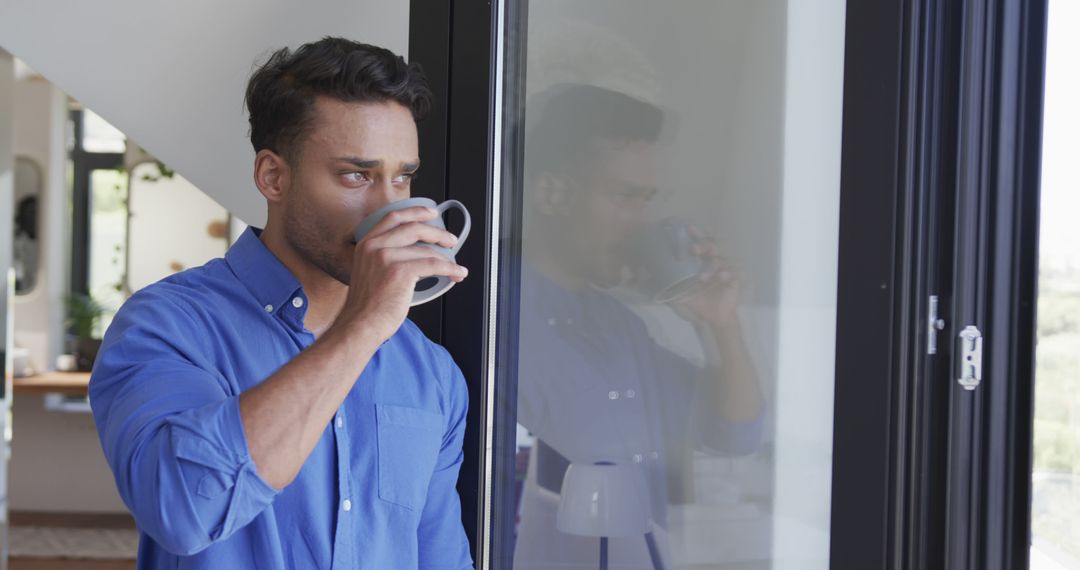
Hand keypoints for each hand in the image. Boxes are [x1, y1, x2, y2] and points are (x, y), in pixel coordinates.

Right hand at [334, 206, 467, 341]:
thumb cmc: (366, 306)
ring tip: (455, 265)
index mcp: (366, 244)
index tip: (431, 213)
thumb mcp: (369, 271)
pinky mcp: (400, 271)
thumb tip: (416, 253)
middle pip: (413, 227)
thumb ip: (384, 257)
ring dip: (447, 257)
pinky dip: (450, 269)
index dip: (415, 212)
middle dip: (437, 232)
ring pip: (426, 249)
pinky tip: (457, 273)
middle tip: (450, 239)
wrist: (360, 325)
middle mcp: (374, 246)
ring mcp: (386, 257)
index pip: (393, 217)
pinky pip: (434, 265)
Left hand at [669, 226, 741, 328]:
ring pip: (722, 259)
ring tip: (702, 277)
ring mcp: (725, 269)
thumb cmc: (694, 303)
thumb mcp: (675, 295)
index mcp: (700, 261)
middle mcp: (713, 261)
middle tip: (693, 249)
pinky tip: (720, 277)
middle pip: (712, 245)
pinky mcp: (734, 280)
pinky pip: (734, 272)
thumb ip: (660, 286)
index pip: (700, 241)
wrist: (710, 320)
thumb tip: (639, 280)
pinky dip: (726, 273)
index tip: (688, 228)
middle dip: (703, 244)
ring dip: (712, 264)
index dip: (696, 233)